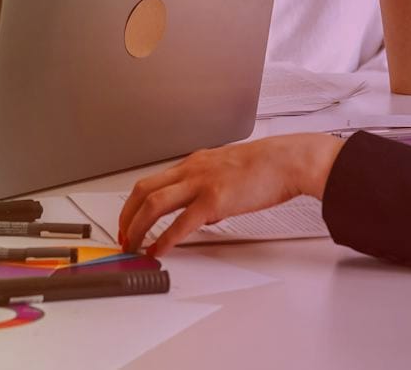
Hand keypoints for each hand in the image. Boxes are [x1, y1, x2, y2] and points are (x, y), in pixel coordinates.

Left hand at [118, 133, 344, 255]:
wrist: (288, 160)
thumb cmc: (266, 166)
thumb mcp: (227, 170)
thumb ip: (208, 188)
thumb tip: (199, 215)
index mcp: (194, 163)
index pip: (152, 181)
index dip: (134, 203)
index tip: (129, 220)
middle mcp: (192, 170)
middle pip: (143, 190)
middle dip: (126, 216)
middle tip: (122, 236)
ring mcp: (201, 184)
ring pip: (154, 204)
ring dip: (137, 227)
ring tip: (133, 245)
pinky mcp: (215, 200)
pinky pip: (181, 223)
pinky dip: (165, 239)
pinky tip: (159, 250)